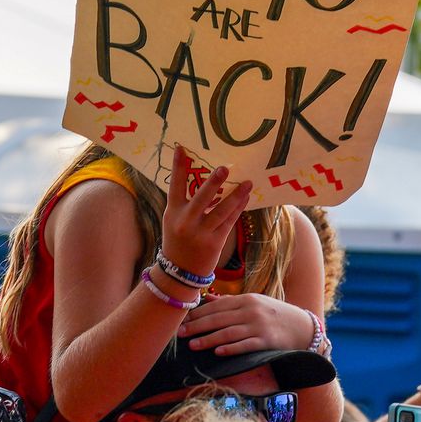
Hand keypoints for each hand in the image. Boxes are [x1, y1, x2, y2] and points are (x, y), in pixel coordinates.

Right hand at [159, 147, 250, 277]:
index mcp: (173, 212)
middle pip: (201, 198)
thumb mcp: (173, 219)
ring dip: (236, 195)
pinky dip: (238, 209)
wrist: (179, 272)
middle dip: (213, 183)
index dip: (178, 167)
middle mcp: (186, 221)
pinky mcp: (215, 242)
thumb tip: (206, 180)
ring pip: (221, 211)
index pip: (175, 185)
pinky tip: (246, 198)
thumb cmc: (177, 239)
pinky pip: (229, 222)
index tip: (181, 149)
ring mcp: (201, 233)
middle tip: (224, 168)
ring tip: (247, 182)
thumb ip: (185, 202)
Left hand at [178, 293, 313, 354]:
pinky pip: (245, 345)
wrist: (303, 327)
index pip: (216, 306)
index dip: (198, 313)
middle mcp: (251, 310)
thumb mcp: (255, 303)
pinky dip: (231, 348)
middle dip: (197, 326)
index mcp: (246, 299)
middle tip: (180, 334)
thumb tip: (208, 299)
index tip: (182, 320)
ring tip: (193, 345)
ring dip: (209, 339)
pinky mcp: (267, 341)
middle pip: (218, 319)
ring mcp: (259, 326)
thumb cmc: (275, 315)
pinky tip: (218, 352)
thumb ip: (232, 302)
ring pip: (228, 332)